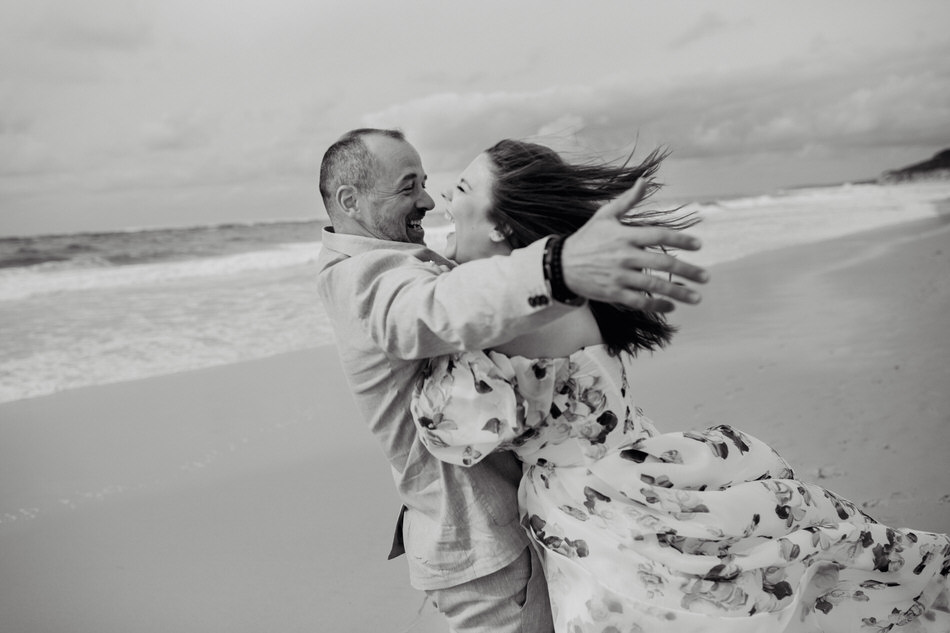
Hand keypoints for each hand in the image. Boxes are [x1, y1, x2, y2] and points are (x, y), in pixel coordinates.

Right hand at [561, 179, 708, 311]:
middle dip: (688, 271)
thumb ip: (628, 200)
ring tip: (697, 298)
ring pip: (654, 286)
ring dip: (678, 293)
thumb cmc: (587, 238)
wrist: (560, 265)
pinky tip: (671, 306)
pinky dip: (657, 305)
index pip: (658, 236)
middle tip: (707, 277)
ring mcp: (619, 276)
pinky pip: (639, 301)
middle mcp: (624, 256)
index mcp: (625, 235)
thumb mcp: (604, 215)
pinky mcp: (613, 293)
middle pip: (662, 263)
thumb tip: (645, 180)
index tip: (699, 246)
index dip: (680, 240)